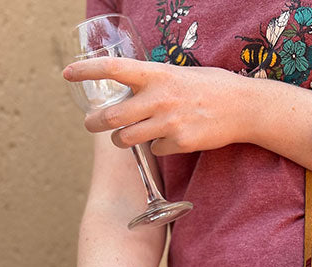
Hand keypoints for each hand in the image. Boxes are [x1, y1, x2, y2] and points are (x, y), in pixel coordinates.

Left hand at [63, 57, 246, 155]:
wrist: (243, 107)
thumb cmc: (213, 87)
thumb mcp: (179, 74)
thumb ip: (154, 82)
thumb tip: (130, 89)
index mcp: (157, 74)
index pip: (113, 70)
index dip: (87, 71)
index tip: (67, 74)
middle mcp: (159, 98)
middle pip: (111, 118)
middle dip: (95, 123)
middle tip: (90, 124)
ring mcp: (168, 123)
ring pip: (127, 140)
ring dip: (121, 141)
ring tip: (126, 137)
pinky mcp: (179, 144)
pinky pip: (155, 150)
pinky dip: (156, 148)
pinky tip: (169, 140)